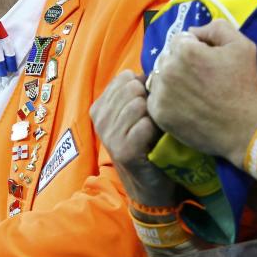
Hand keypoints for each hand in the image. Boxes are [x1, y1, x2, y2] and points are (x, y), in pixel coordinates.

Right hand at [91, 70, 175, 206]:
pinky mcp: (123, 151)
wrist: (150, 187)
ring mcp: (109, 135)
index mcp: (100, 107)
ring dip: (155, 116)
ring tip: (156, 132)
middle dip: (150, 100)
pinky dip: (157, 131)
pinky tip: (156, 142)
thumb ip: (138, 92)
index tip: (149, 106)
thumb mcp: (135, 115)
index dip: (144, 87)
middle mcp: (100, 120)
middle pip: (133, 87)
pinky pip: (145, 125)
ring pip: (139, 105)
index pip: (126, 77)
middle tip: (154, 120)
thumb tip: (156, 70)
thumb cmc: (147, 145)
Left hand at [147, 20, 256, 166]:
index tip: (207, 63)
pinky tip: (185, 105)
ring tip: (192, 93)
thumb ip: (217, 27)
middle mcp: (168, 69)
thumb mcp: (242, 45)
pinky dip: (166, 100)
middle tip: (200, 79)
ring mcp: (161, 92)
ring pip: (158, 77)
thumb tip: (194, 30)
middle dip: (180, 63)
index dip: (194, 49)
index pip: (179, 40)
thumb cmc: (244, 86)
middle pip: (167, 57)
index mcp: (185, 50)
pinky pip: (155, 98)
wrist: (244, 128)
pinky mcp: (158, 113)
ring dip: (170, 81)